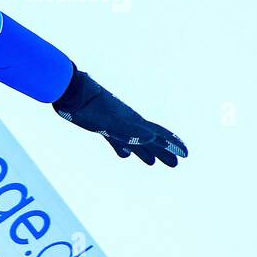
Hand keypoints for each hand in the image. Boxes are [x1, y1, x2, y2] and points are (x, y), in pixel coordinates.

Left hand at [53, 67, 187, 166]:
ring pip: (134, 140)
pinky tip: (123, 154)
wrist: (70, 92)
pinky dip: (122, 147)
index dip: (173, 145)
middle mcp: (128, 122)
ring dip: (145, 152)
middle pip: (150, 139)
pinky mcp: (100, 125)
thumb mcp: (111, 122)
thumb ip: (131, 130)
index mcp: (134, 121)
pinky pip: (116, 139)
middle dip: (163, 152)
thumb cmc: (90, 106)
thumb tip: (153, 139)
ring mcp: (114, 123)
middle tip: (175, 164)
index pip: (159, 134)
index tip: (186, 154)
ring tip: (152, 163)